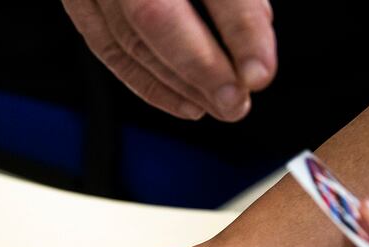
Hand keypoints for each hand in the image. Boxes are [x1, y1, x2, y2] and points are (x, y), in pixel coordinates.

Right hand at [62, 0, 276, 121]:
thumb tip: (254, 28)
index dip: (241, 28)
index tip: (261, 71)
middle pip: (157, 17)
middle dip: (201, 68)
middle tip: (236, 103)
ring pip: (130, 40)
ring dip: (177, 83)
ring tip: (219, 106)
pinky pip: (107, 49)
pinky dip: (144, 81)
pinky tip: (180, 100)